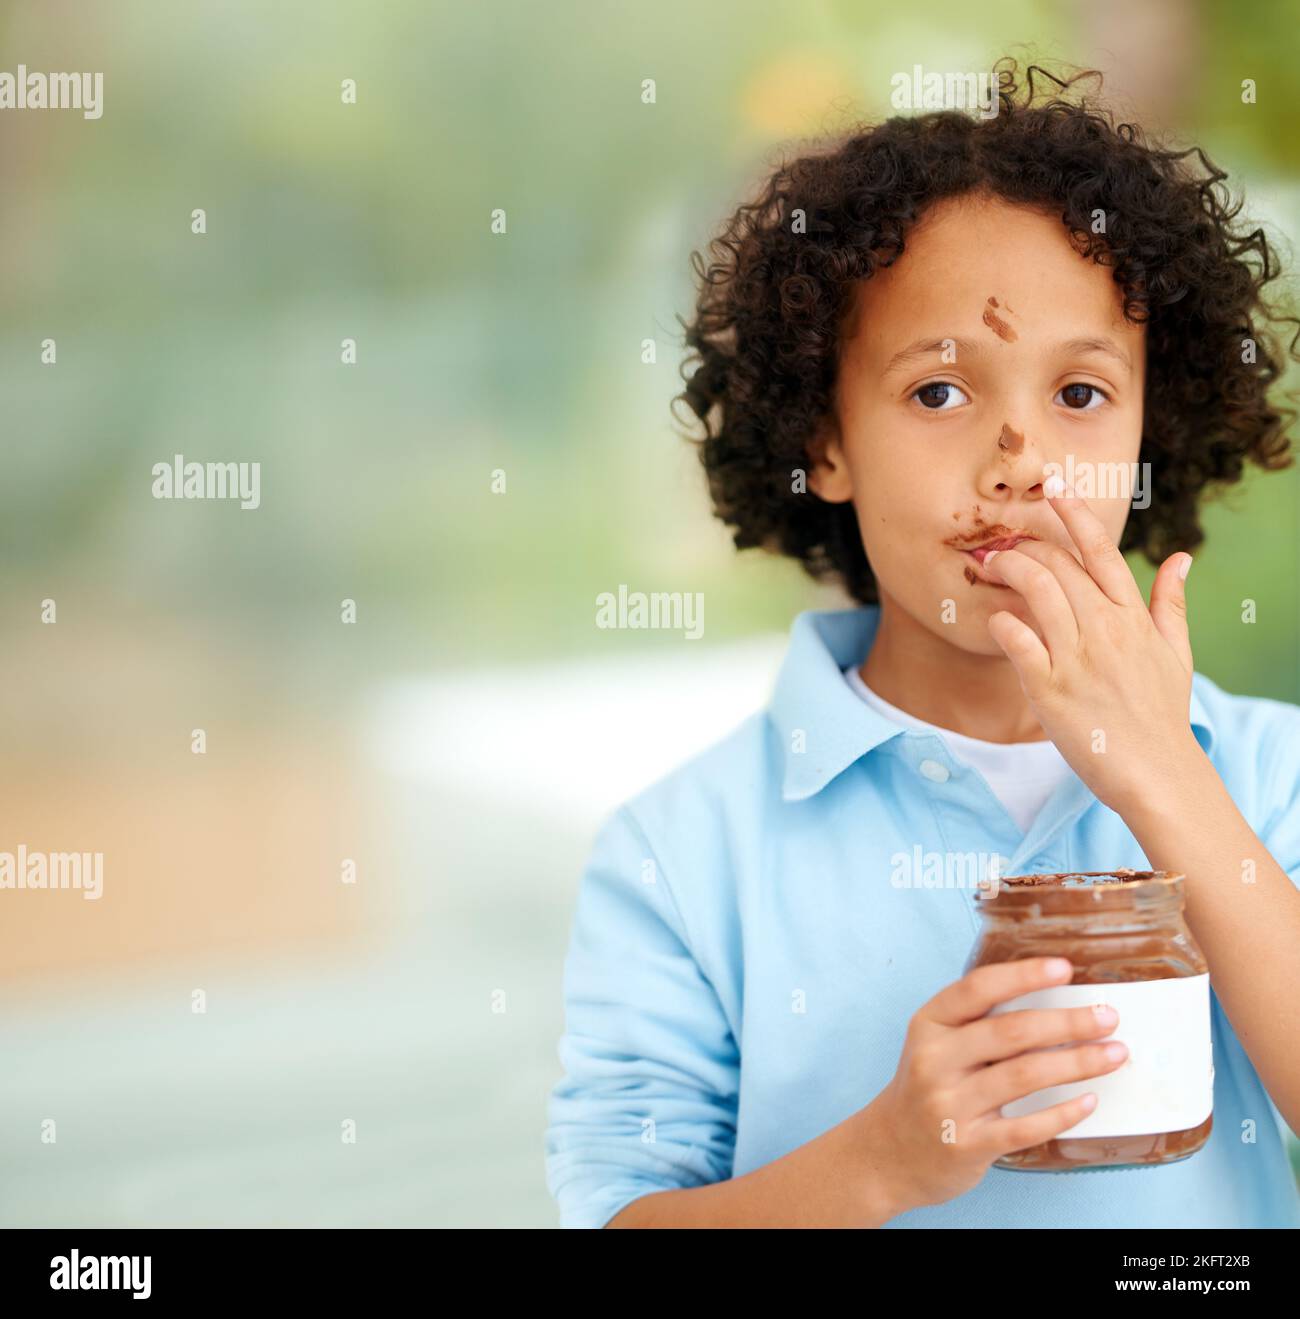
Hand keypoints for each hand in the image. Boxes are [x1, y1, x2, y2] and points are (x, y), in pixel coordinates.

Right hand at [866, 956, 1127, 1212]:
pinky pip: (1026, 1127)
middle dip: (1068, 1022)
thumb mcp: (936, 1045)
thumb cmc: (927, 1088)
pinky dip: (1063, 1112)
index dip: (1023, 975)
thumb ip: (978, 1024)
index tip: (1065, 968)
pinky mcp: (968, 1144)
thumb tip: (1055, 1003)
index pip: (977, 989)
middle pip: (1012, 1032)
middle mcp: (934, 1060)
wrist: (890, 1151)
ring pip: (1025, 1076)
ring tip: (1113, 1054)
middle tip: (1107, 1018)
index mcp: (929, 1024)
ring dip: (1078, 1063)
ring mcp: (949, 1104)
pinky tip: (1088, 1101)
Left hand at [981, 476, 1200, 814]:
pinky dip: (1000, 622)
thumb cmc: (1161, 714)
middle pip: (1059, 565)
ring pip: (1037, 591)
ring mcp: (1076, 657)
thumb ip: (1171, 603)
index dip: (1075, 513)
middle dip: (1025, 546)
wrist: (1156, 773)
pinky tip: (994, 619)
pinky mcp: (1049, 689)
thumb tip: (1180, 558)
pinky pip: (1016, 641)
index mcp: (1133, 617)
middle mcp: (1105, 629)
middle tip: (1002, 545)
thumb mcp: (1175, 654)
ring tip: (990, 567)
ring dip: (1008, 570)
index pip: (1100, 551)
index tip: (1053, 483)